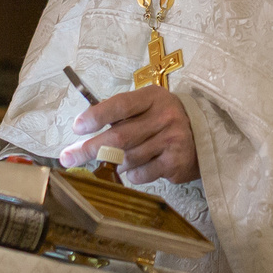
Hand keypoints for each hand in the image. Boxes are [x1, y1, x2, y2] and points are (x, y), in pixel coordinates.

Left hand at [71, 86, 200, 184]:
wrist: (203, 136)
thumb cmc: (164, 120)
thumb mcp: (147, 106)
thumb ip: (121, 114)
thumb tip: (83, 131)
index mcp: (152, 97)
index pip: (120, 105)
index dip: (96, 116)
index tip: (77, 127)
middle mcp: (164, 117)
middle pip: (118, 136)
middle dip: (89, 148)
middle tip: (68, 157)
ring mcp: (171, 140)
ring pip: (127, 158)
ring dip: (113, 163)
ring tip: (113, 161)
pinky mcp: (175, 163)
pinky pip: (140, 174)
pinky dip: (131, 174)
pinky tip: (137, 166)